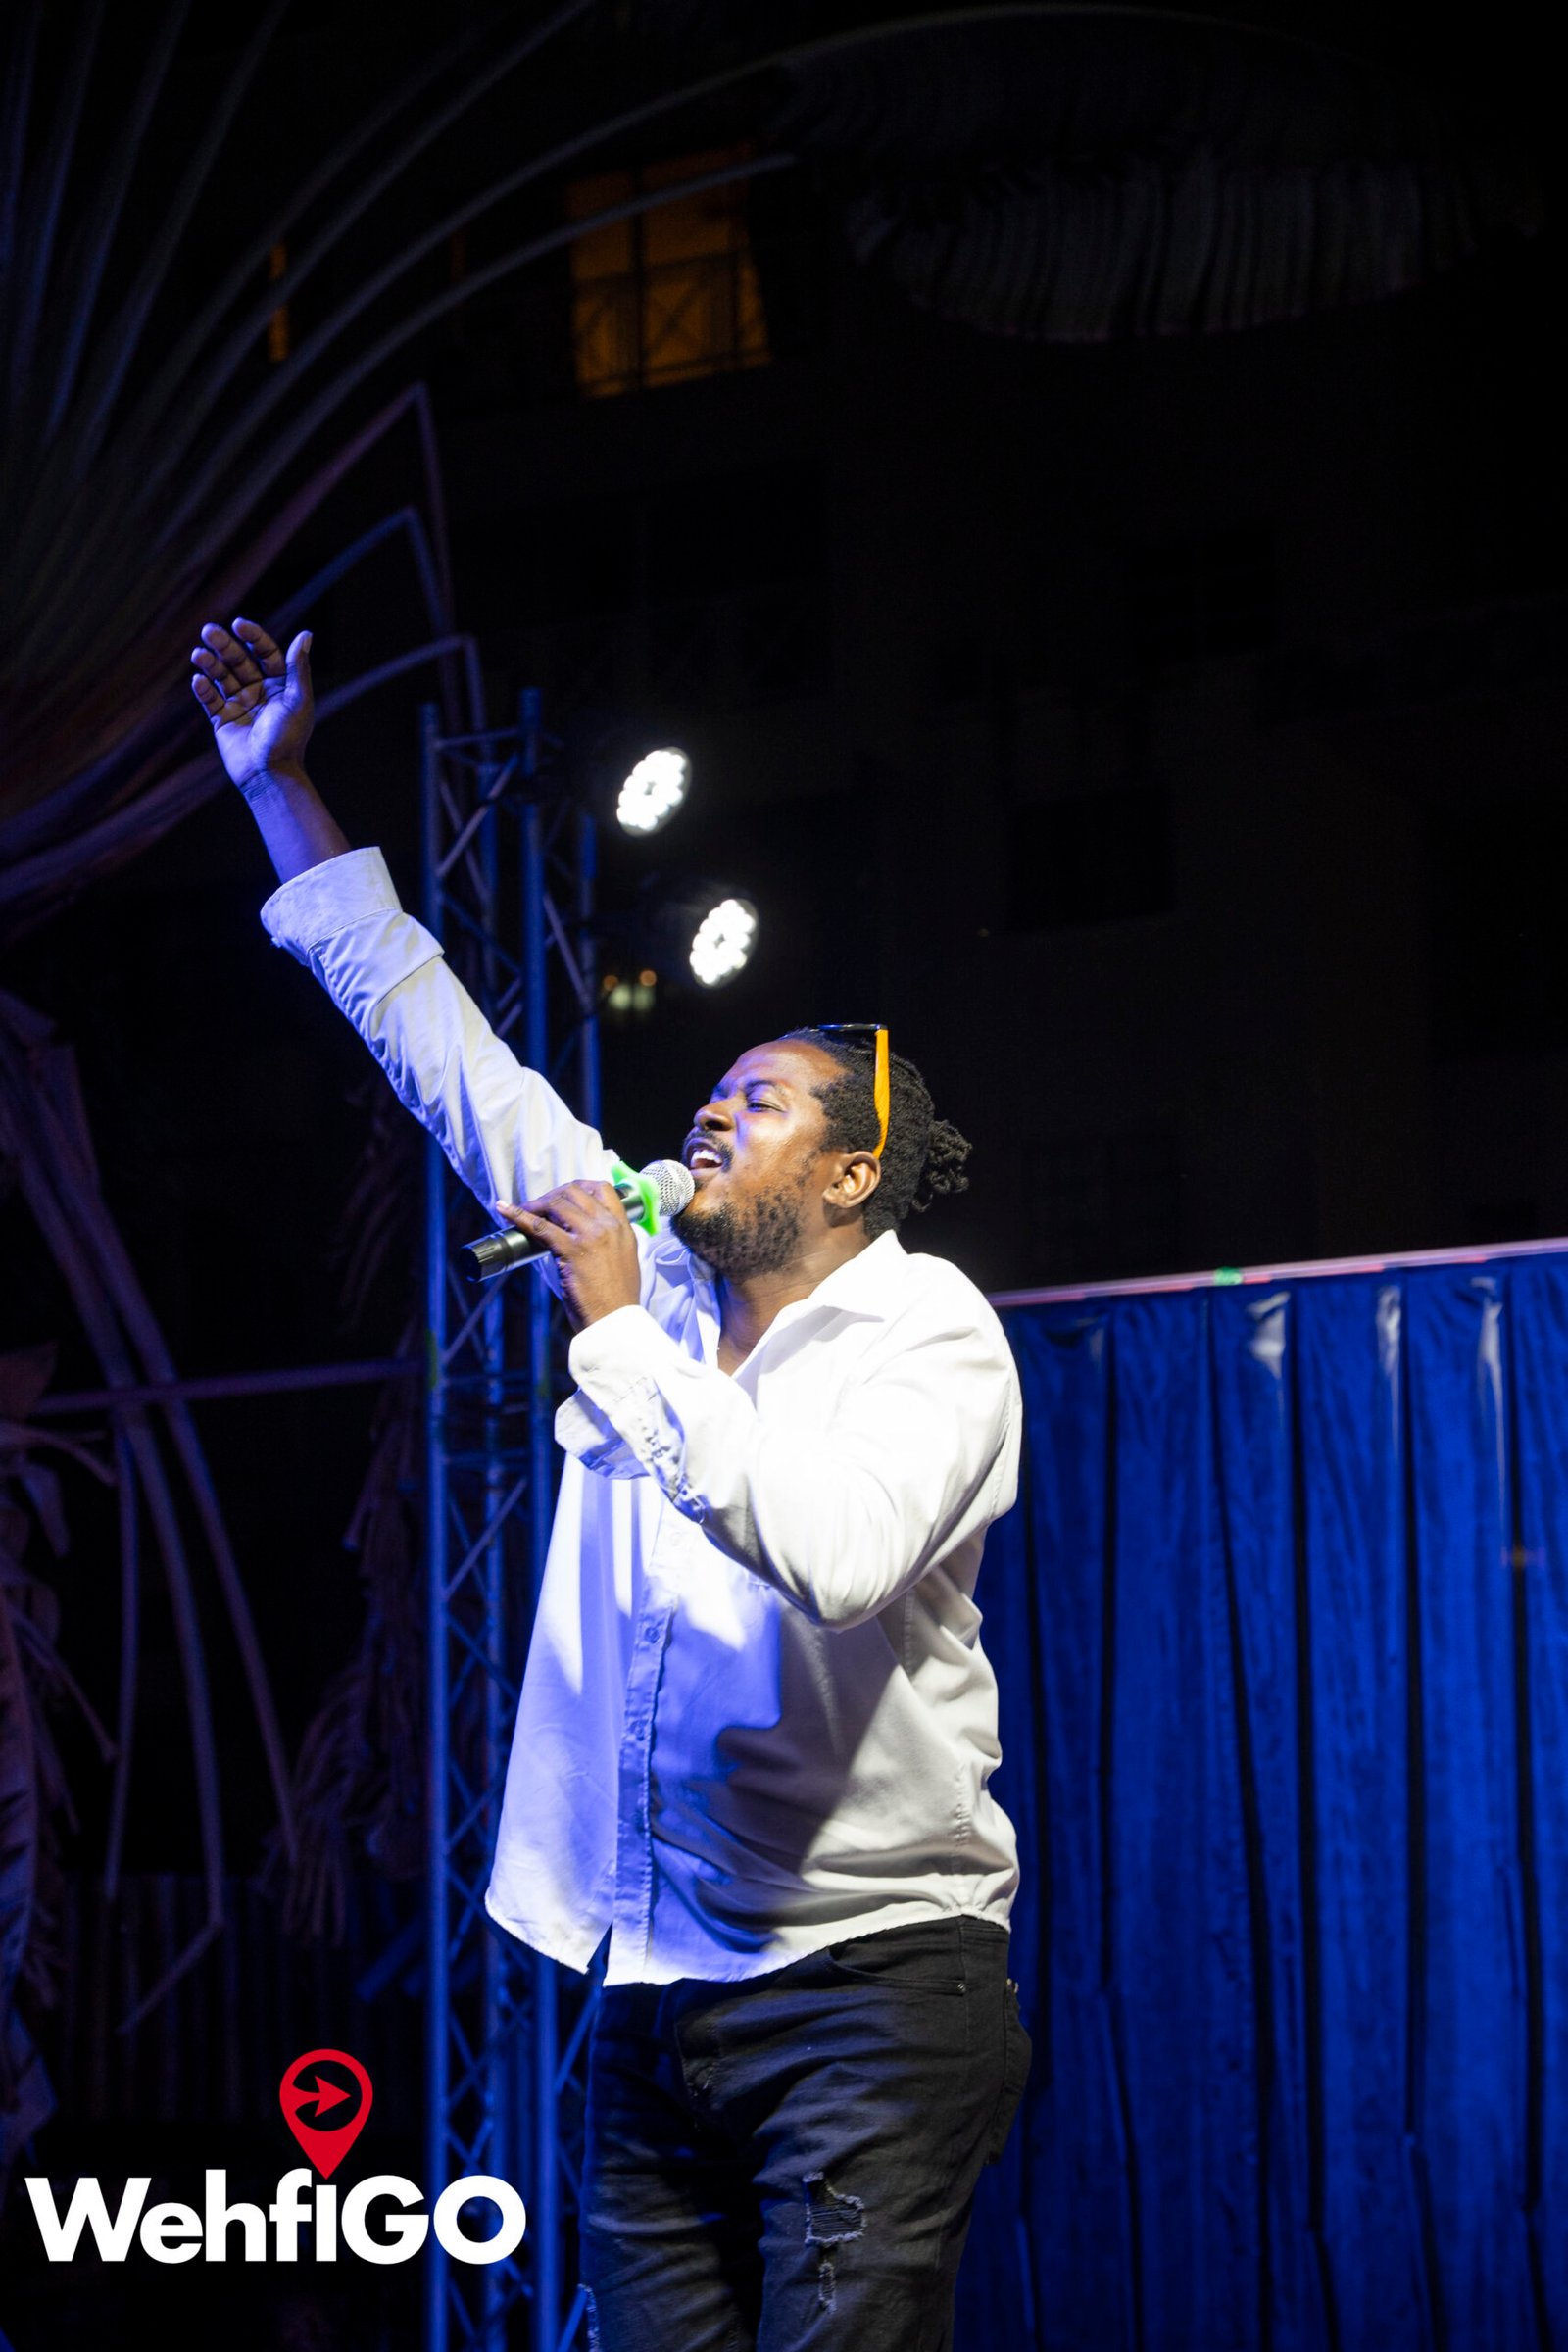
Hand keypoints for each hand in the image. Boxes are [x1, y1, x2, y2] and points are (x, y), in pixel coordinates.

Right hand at [190, 617, 313, 793]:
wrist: (269, 776)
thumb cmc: (287, 740)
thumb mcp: (297, 701)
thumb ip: (298, 668)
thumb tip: (305, 634)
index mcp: (280, 685)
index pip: (265, 653)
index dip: (253, 637)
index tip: (238, 625)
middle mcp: (259, 692)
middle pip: (239, 660)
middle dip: (224, 645)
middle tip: (208, 631)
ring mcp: (239, 705)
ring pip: (221, 677)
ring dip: (209, 664)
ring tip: (198, 654)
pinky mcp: (222, 721)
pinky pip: (210, 700)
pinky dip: (203, 689)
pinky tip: (198, 680)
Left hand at [497, 1181, 642, 1327]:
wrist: (616, 1321)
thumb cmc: (616, 1299)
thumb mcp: (623, 1260)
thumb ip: (608, 1242)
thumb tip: (582, 1235)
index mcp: (623, 1228)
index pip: (603, 1189)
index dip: (579, 1186)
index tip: (565, 1194)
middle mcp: (608, 1226)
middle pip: (576, 1192)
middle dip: (554, 1195)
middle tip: (540, 1205)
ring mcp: (590, 1236)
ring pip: (558, 1204)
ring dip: (537, 1204)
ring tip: (525, 1210)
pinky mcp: (571, 1250)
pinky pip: (540, 1226)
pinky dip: (519, 1215)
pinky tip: (505, 1210)